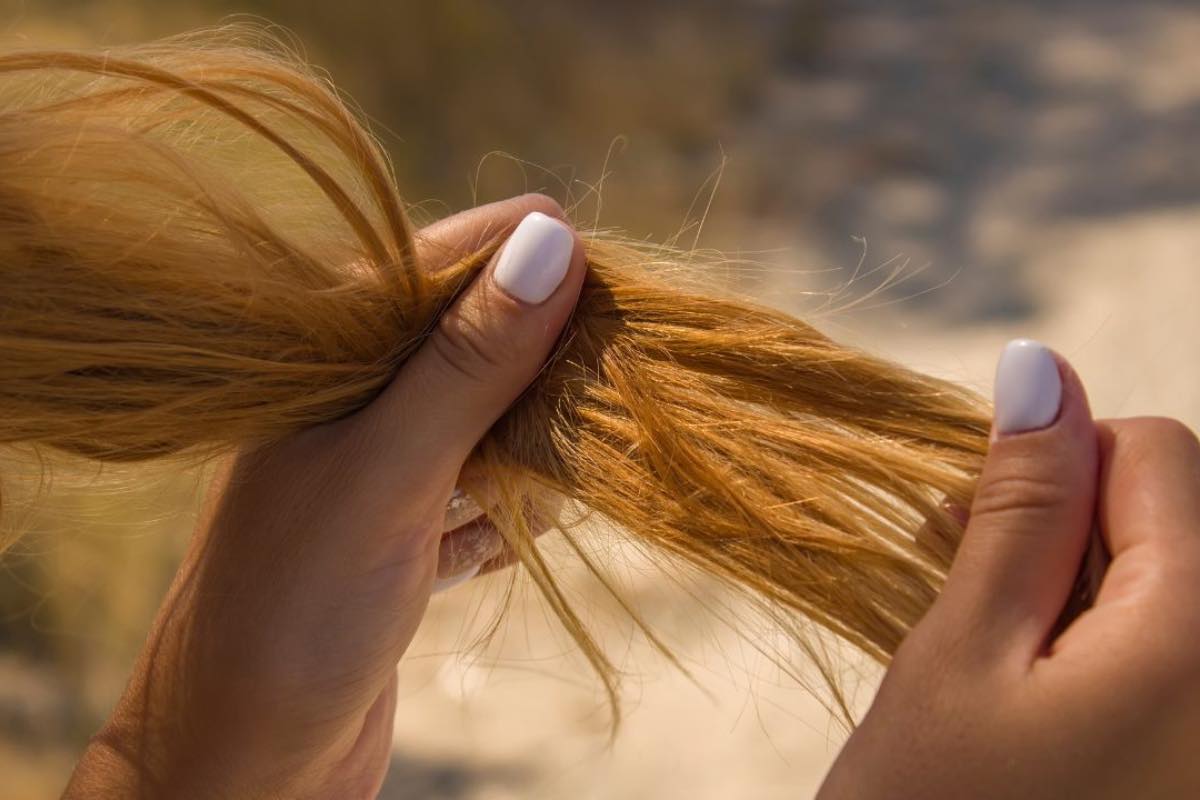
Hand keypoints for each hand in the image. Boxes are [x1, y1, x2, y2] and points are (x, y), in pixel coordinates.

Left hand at [64, 194, 586, 798]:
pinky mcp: (402, 535)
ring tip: (568, 469)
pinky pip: (483, 494)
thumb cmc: (294, 611)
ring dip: (537, 444)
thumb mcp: (388, 472)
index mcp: (322, 357)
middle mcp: (349, 402)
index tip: (616, 279)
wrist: (244, 765)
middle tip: (609, 384)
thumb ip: (467, 362)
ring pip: (488, 421)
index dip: (529, 260)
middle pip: (476, 342)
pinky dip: (514, 509)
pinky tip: (526, 528)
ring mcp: (377, 470)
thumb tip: (553, 238)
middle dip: (546, 362)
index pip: (441, 265)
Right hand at [819, 340, 1199, 798]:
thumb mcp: (961, 653)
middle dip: (1068, 529)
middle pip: (1176, 517)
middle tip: (967, 589)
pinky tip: (1035, 685)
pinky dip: (1102, 642)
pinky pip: (1167, 646)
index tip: (977, 532)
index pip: (1159, 453)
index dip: (1056, 469)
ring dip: (1077, 587)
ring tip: (992, 648)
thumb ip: (1018, 508)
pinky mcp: (1191, 751)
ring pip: (1169, 580)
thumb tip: (1040, 368)